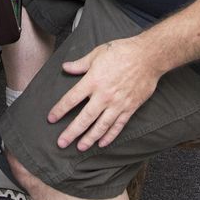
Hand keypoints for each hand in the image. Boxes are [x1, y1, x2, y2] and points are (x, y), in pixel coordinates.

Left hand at [47, 36, 162, 150]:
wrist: (148, 56)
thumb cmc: (122, 51)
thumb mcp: (97, 53)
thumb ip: (80, 64)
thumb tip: (65, 67)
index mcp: (93, 80)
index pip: (71, 99)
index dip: (60, 110)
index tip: (51, 119)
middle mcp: (104, 95)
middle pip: (84, 118)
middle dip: (71, 132)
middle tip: (61, 143)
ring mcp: (117, 104)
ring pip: (101, 126)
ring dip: (89, 138)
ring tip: (80, 148)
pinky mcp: (129, 108)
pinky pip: (118, 126)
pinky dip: (110, 136)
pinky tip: (102, 143)